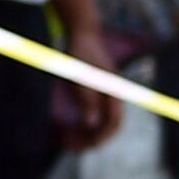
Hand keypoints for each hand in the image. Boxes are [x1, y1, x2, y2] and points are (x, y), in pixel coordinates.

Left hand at [47, 17, 124, 149]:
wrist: (82, 33)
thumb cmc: (80, 52)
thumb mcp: (80, 75)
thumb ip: (86, 98)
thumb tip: (91, 123)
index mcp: (113, 91)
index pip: (114, 123)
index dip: (100, 137)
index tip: (82, 145)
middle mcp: (111, 95)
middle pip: (107, 126)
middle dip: (89, 139)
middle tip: (68, 145)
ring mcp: (104, 95)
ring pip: (98, 122)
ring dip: (83, 133)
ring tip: (64, 138)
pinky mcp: (95, 94)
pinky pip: (91, 115)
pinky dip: (80, 124)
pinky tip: (65, 126)